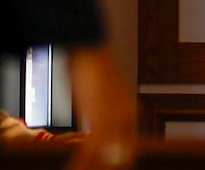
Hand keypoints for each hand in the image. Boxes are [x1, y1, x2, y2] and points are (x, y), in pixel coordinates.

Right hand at [64, 45, 138, 168]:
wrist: (88, 48)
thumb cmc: (90, 66)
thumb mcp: (99, 94)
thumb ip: (100, 112)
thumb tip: (93, 128)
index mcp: (131, 110)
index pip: (129, 145)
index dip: (119, 160)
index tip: (108, 167)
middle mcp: (128, 117)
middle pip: (123, 155)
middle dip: (108, 167)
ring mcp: (116, 120)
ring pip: (106, 157)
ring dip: (91, 167)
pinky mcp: (101, 120)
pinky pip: (91, 152)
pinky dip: (80, 163)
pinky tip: (73, 169)